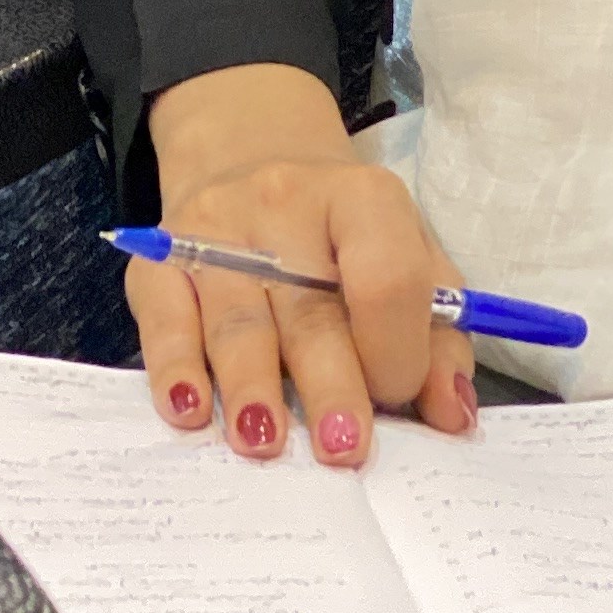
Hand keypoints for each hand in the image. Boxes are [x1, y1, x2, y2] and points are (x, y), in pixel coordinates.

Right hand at [133, 61, 477, 464]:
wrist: (251, 163)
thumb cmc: (344, 239)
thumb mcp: (409, 261)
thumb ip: (439, 337)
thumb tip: (454, 416)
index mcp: (365, 199)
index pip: (387, 278)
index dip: (397, 348)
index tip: (396, 398)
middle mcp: (286, 205)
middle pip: (312, 311)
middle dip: (331, 387)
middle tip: (343, 449)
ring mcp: (217, 232)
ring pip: (238, 324)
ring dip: (252, 389)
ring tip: (266, 444)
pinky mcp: (159, 262)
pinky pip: (165, 320)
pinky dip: (175, 369)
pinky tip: (189, 410)